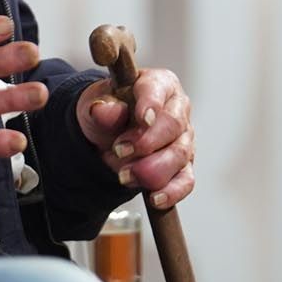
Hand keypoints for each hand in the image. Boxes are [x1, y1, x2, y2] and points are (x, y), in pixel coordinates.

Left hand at [75, 65, 195, 209]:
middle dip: (146, 143)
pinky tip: (155, 198)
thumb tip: (105, 110)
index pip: (158, 90)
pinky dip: (171, 191)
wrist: (107, 135)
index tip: (141, 119)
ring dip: (152, 169)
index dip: (151, 104)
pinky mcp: (184, 165)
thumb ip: (101, 108)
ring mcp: (183, 138)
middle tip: (120, 151)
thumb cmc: (108, 111)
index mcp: (158, 84)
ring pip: (180, 155)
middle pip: (173, 125)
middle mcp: (177, 109)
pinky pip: (186, 180)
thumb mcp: (95, 104)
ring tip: (125, 175)